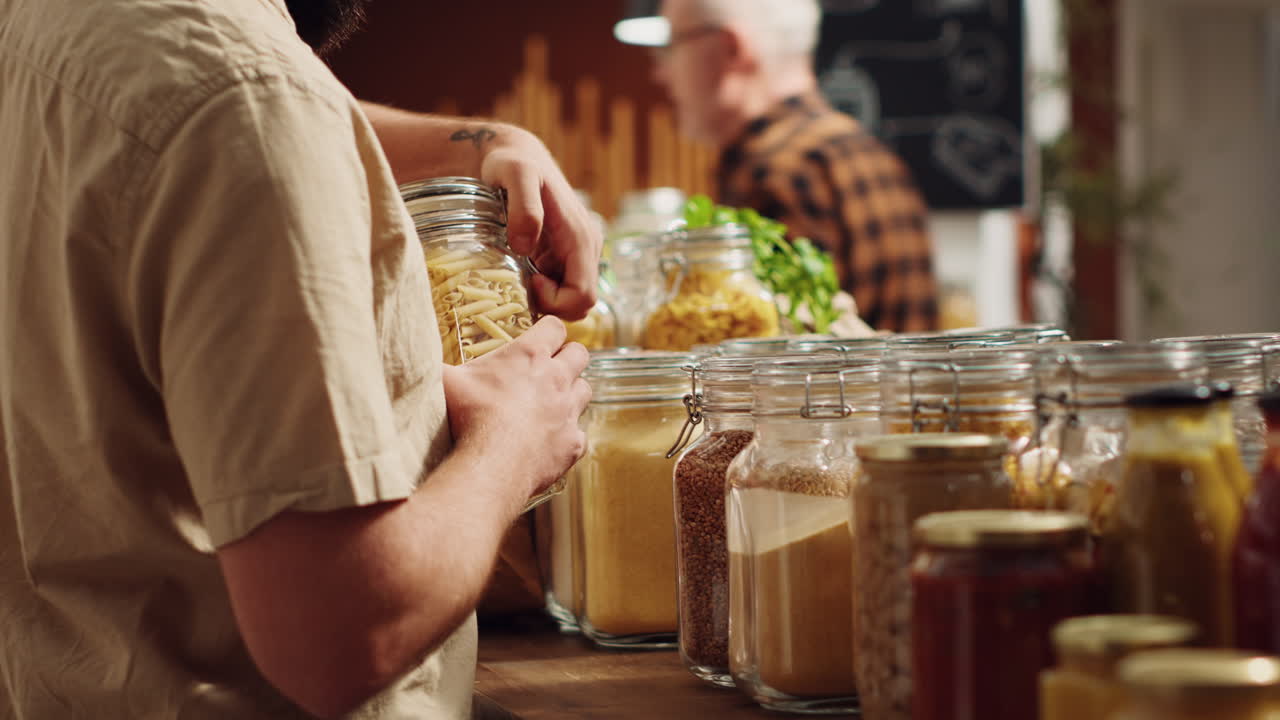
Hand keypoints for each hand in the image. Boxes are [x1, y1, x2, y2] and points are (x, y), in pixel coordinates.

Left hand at [356, 104, 599, 319]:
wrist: (513, 154)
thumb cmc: (512, 163)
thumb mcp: (516, 175)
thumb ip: (525, 208)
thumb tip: (526, 246)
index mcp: (581, 237)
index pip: (583, 295)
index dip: (556, 301)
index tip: (529, 281)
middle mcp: (587, 248)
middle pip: (581, 304)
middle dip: (551, 305)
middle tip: (521, 283)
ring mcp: (577, 253)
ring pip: (572, 298)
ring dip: (547, 299)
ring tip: (519, 277)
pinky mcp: (564, 255)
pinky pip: (562, 287)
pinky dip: (543, 291)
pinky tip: (519, 274)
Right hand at [441, 317, 590, 500]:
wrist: (491, 462)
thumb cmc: (467, 414)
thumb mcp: (444, 380)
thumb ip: (435, 364)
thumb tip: (414, 353)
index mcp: (529, 355)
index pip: (554, 327)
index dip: (549, 330)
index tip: (541, 337)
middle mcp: (557, 378)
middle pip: (579, 354)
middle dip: (569, 357)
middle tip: (551, 368)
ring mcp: (568, 411)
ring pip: (585, 390)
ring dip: (573, 393)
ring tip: (553, 402)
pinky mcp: (573, 443)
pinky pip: (580, 434)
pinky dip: (568, 436)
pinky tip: (551, 442)